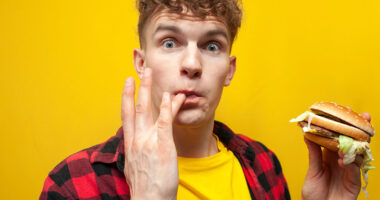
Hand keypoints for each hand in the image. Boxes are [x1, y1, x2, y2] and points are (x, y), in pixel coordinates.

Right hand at [121, 68, 184, 199]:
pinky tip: (169, 96)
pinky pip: (164, 122)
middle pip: (134, 108)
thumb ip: (136, 153)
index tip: (128, 84)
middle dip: (137, 88)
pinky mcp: (163, 146)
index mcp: (130, 144)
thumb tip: (138, 147)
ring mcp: (148, 141)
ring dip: (149, 89)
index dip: (127, 98)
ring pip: (146, 110)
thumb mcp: (134, 167)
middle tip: (141, 71)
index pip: (126, 115)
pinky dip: (167, 107)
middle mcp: (136, 140)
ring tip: (151, 74)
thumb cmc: (145, 187)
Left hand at [301, 112, 370, 199]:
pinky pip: (355, 169)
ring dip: (355, 144)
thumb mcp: (312, 171)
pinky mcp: (354, 182)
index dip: (342, 126)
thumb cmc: (313, 193)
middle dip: (359, 129)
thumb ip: (313, 154)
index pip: (338, 138)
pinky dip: (351, 163)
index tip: (344, 111)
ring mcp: (350, 171)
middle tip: (364, 115)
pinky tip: (344, 159)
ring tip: (349, 138)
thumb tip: (307, 133)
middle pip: (353, 142)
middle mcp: (342, 161)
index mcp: (330, 156)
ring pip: (358, 153)